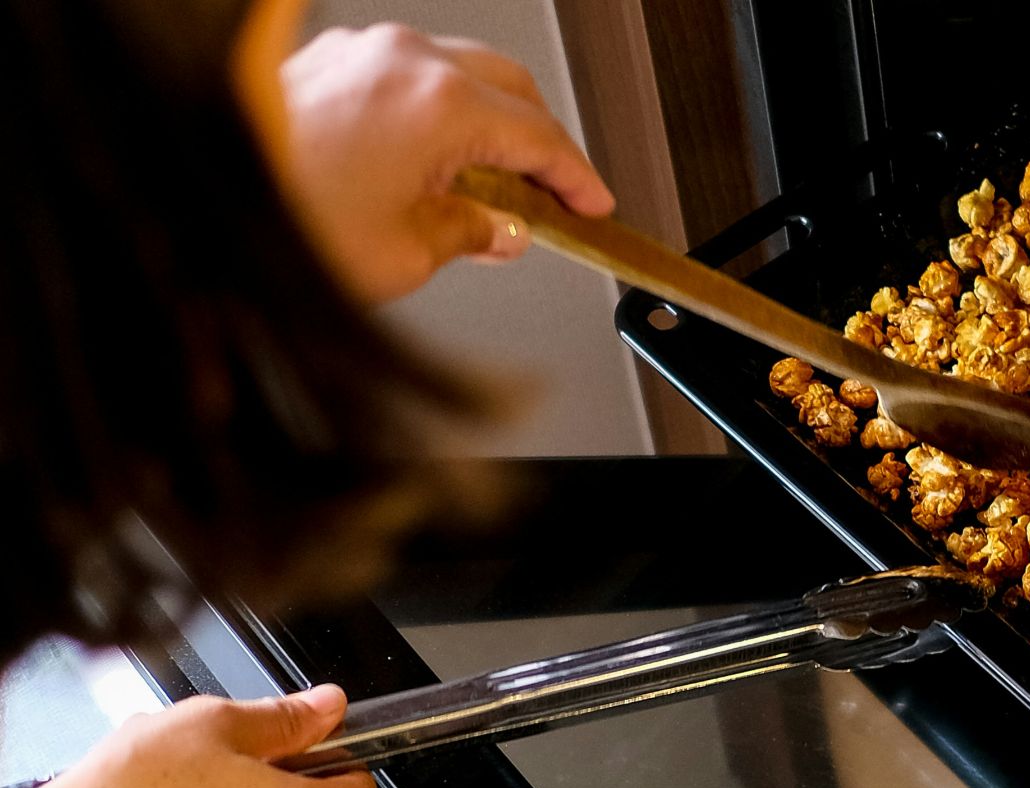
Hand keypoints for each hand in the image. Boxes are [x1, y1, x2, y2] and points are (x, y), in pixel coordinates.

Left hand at [276, 24, 614, 302]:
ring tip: (488, 186)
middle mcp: (406, 62)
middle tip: (552, 198)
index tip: (593, 206)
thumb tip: (500, 229)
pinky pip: (407, 75)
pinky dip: (436, 112)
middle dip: (539, 142)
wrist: (196, 199)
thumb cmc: (288, 222)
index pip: (541, 137)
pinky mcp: (329, 60)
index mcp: (440, 105)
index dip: (578, 179)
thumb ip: (472, 232)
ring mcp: (364, 53)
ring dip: (487, 123)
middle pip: (512, 89)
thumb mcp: (407, 253)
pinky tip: (433, 161)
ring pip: (461, 73)